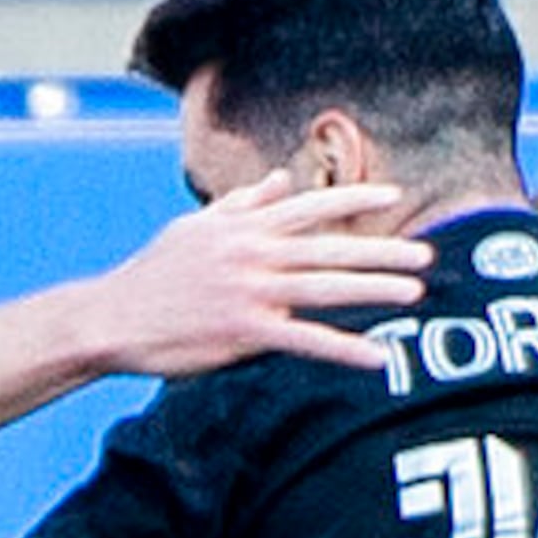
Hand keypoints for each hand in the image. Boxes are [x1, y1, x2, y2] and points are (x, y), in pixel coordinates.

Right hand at [91, 172, 432, 378]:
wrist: (112, 317)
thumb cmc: (154, 274)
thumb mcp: (196, 227)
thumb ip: (243, 203)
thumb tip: (281, 178)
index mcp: (243, 225)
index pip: (310, 205)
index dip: (354, 199)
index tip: (394, 196)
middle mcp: (252, 252)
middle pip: (329, 247)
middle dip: (382, 251)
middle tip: (425, 257)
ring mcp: (250, 291)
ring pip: (324, 288)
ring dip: (373, 291)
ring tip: (414, 296)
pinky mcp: (243, 331)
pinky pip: (305, 341)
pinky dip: (344, 349)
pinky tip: (377, 358)